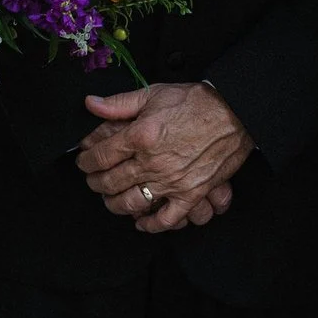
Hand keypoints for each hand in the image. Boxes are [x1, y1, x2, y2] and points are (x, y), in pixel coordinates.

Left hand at [76, 83, 254, 233]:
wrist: (234, 112)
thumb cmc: (196, 101)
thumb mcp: (154, 93)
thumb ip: (119, 103)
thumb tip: (90, 104)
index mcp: (141, 136)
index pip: (101, 155)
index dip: (86, 161)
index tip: (83, 161)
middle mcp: (152, 162)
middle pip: (111, 181)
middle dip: (95, 183)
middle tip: (92, 180)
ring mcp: (172, 182)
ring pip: (131, 203)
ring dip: (114, 204)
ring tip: (109, 199)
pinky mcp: (191, 194)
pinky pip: (166, 219)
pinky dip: (150, 225)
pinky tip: (140, 221)